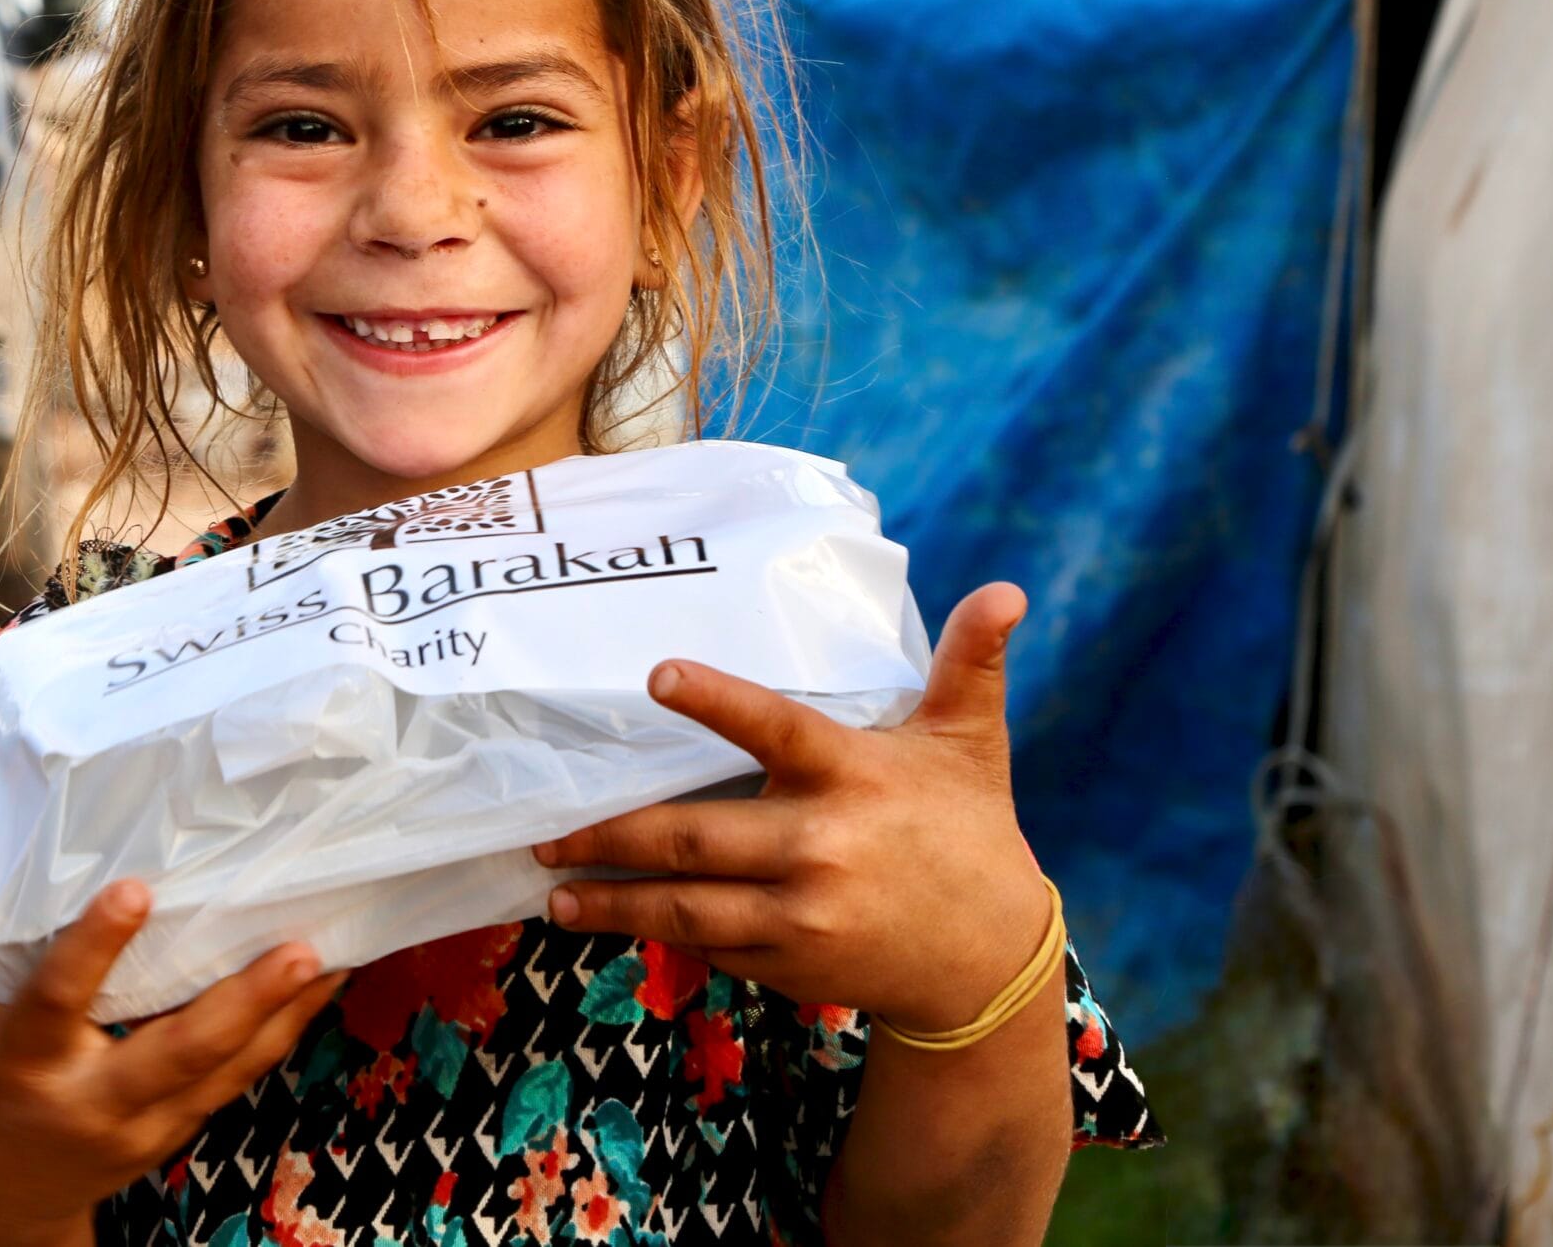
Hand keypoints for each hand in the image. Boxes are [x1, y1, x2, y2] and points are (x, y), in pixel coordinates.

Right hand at [0, 860, 346, 1239]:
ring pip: (224, 1071)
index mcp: (21, 1062)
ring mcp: (140, 1123)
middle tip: (298, 946)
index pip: (59, 1003)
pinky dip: (283, 1033)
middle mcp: (88, 1098)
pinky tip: (324, 983)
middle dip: (241, 1003)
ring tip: (336, 953)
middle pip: (175, 1053)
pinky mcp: (174, 1128)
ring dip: (284, 1016)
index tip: (136, 889)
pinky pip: (238, 1080)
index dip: (95, 950)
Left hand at [534, 582, 1051, 1031]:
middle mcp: (821, 848)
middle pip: (695, 837)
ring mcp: (801, 916)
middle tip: (547, 831)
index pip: (777, 728)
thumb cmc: (971, 833)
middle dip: (610, 837)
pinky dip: (663, 934)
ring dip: (613, 902)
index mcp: (854, 776)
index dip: (716, 701)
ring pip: (687, 908)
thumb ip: (972, 663)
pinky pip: (710, 946)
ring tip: (555, 893)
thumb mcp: (973, 743)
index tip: (656, 673)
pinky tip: (617, 919)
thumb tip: (1004, 589)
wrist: (989, 963)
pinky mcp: (789, 964)